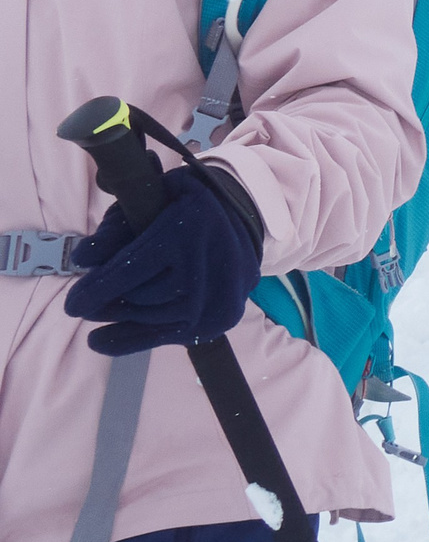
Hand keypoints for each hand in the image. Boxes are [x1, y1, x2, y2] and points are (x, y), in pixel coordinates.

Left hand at [64, 162, 263, 354]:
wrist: (244, 218)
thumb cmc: (187, 206)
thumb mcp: (152, 200)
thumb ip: (117, 227)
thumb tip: (83, 258)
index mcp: (187, 231)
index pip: (130, 271)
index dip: (95, 290)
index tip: (72, 305)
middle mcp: (205, 269)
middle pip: (137, 298)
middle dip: (107, 300)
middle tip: (88, 301)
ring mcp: (215, 298)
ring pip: (149, 318)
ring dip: (124, 314)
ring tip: (108, 308)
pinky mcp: (219, 319)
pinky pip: (165, 337)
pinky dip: (130, 341)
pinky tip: (100, 341)